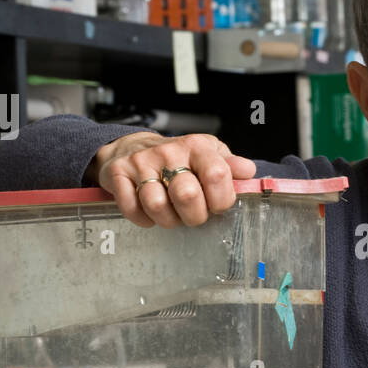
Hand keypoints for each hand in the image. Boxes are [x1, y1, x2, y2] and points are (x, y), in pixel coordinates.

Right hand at [87, 132, 256, 227]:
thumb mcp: (208, 154)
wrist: (132, 147)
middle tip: (194, 215)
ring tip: (172, 215)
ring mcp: (142, 162)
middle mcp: (169, 152)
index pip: (217, 175)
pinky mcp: (118, 174)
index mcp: (197, 147)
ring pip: (157, 205)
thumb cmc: (177, 157)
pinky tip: (150, 214)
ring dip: (168, 220)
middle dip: (194, 216)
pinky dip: (144, 220)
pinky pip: (132, 209)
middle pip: (187, 195)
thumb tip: (249, 172)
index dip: (221, 200)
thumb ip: (230, 165)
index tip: (217, 206)